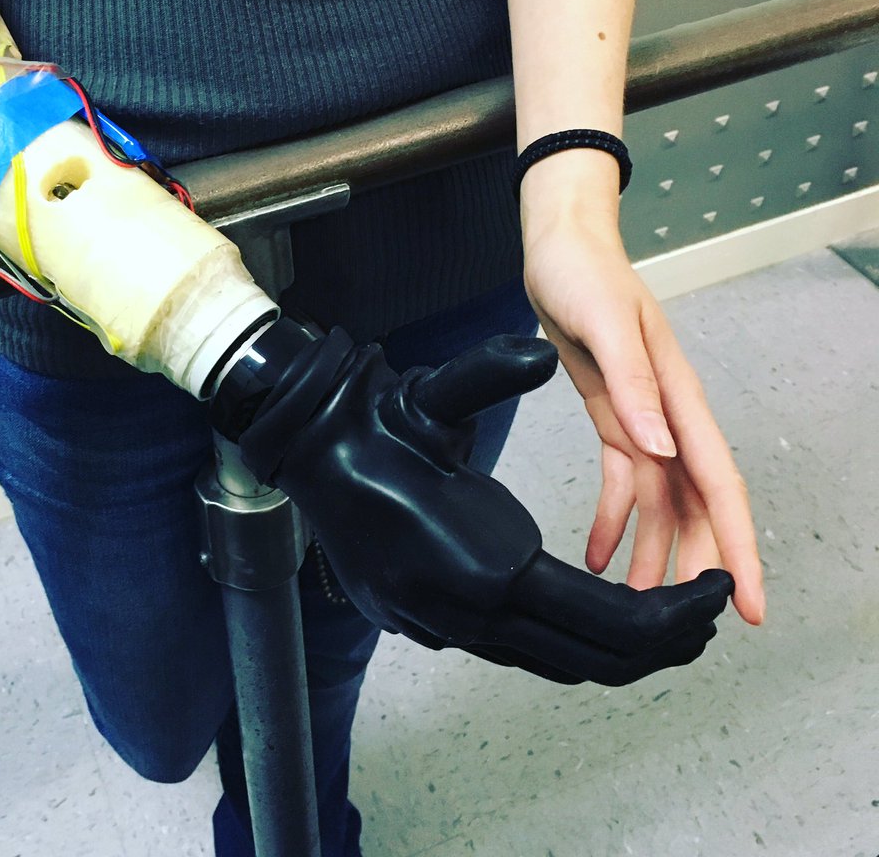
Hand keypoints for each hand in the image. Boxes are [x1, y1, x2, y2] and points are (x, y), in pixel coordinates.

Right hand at [232, 325, 736, 684]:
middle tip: (705, 616)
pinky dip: (562, 640)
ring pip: (553, 664)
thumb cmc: (371, 427)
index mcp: (484, 563)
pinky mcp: (426, 625)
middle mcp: (467, 612)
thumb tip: (539, 355)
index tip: (718, 594)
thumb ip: (494, 372)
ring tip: (661, 620)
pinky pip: (514, 650)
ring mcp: (441, 627)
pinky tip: (582, 613)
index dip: (676, 614)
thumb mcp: (434, 397)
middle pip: (592, 658)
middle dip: (661, 642)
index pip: (608, 618)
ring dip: (614, 648)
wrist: (301, 456)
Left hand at [520, 163, 764, 626]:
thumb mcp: (603, 323)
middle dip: (697, 565)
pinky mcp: (615, 415)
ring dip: (653, 552)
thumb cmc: (586, 275)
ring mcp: (644, 419)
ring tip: (636, 605)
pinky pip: (622, 481)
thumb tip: (665, 448)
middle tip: (686, 628)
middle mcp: (669, 417)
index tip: (749, 602)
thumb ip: (634, 385)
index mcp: (678, 399)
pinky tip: (598, 553)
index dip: (738, 546)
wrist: (561, 247)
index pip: (720, 485)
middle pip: (695, 506)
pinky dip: (614, 519)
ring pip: (661, 503)